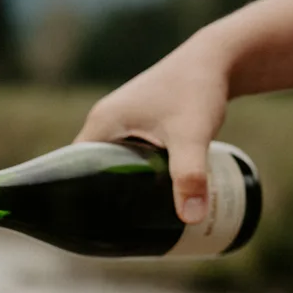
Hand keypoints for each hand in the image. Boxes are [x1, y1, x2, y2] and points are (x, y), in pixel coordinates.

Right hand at [75, 39, 230, 223]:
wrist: (218, 57)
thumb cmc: (198, 90)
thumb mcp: (191, 136)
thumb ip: (190, 176)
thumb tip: (191, 219)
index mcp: (101, 124)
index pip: (73, 170)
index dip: (77, 198)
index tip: (91, 228)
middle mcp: (104, 121)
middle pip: (90, 170)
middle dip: (101, 200)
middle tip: (117, 234)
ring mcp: (121, 121)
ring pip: (109, 164)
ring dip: (117, 189)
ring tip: (130, 222)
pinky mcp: (139, 122)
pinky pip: (125, 156)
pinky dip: (130, 176)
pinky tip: (145, 196)